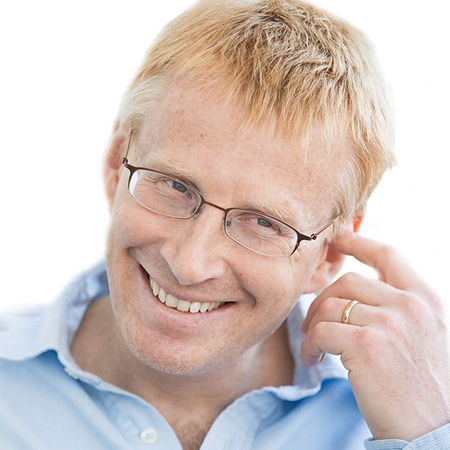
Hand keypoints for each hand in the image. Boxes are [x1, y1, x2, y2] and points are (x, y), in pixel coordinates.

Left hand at [301, 231, 449, 440]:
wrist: (432, 434)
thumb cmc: (421, 388)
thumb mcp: (420, 336)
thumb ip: (396, 309)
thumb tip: (355, 293)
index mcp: (426, 299)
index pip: (388, 255)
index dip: (359, 242)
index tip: (336, 239)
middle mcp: (410, 306)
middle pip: (348, 280)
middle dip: (323, 298)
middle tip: (314, 321)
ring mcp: (389, 323)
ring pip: (330, 306)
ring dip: (314, 325)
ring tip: (315, 347)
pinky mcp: (366, 345)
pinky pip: (321, 332)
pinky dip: (310, 344)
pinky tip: (313, 358)